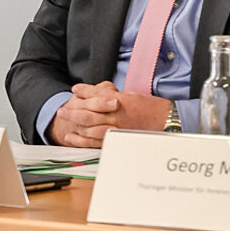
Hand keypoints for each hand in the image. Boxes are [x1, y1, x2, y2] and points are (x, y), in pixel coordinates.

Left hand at [48, 81, 170, 146]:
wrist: (167, 122)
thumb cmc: (150, 108)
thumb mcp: (129, 95)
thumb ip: (109, 93)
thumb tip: (93, 90)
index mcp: (120, 102)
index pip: (96, 95)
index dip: (83, 92)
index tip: (74, 89)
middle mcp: (117, 115)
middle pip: (89, 112)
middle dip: (73, 111)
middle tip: (62, 110)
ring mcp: (117, 129)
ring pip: (90, 127)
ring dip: (75, 124)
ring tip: (64, 121)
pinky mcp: (118, 140)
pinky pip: (96, 142)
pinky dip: (82, 140)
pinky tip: (73, 138)